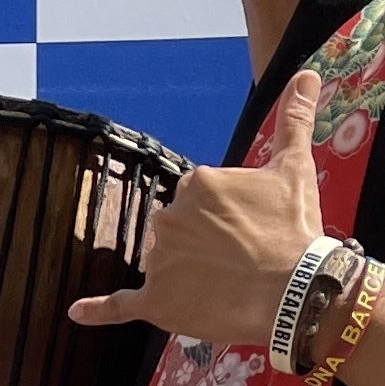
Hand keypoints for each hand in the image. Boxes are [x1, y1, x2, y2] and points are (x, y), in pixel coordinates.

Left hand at [69, 66, 326, 347]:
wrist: (298, 293)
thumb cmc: (295, 230)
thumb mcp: (294, 168)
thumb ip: (293, 120)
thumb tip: (307, 74)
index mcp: (196, 182)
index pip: (199, 200)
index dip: (226, 219)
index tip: (250, 231)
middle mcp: (170, 215)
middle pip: (179, 230)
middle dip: (204, 245)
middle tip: (241, 260)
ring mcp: (160, 260)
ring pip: (165, 264)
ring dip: (187, 275)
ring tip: (226, 285)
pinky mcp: (157, 301)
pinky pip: (122, 305)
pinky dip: (99, 310)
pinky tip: (77, 311)